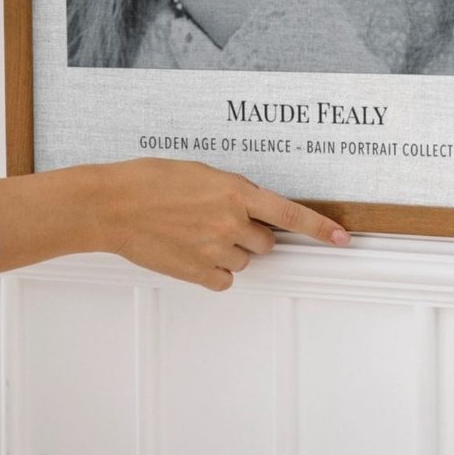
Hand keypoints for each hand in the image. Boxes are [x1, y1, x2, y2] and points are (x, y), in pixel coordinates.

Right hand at [98, 158, 350, 289]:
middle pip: (266, 242)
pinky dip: (213, 271)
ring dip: (228, 251)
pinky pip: (224, 280)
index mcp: (234, 192)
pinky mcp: (197, 272)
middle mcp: (230, 222)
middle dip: (251, 234)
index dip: (319, 228)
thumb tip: (249, 207)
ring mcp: (214, 249)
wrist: (112, 205)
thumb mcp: (199, 174)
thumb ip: (231, 192)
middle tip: (219, 222)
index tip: (341, 237)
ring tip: (195, 234)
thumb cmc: (149, 181)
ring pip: (243, 261)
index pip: (290, 214)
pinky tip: (191, 253)